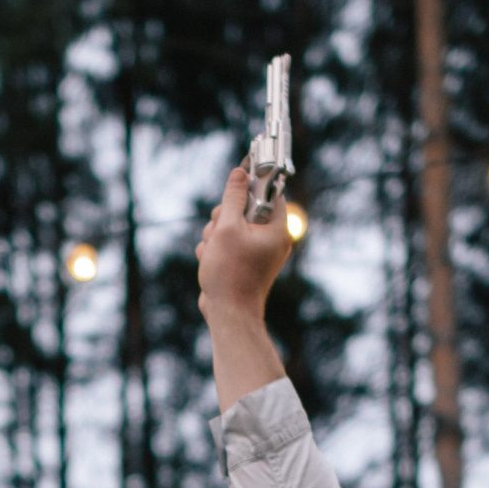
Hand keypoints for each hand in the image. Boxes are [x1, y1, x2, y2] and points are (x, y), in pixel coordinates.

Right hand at [195, 167, 294, 324]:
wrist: (228, 314)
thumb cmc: (231, 273)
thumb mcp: (228, 227)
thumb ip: (233, 198)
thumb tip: (240, 173)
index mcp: (277, 230)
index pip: (271, 194)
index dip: (253, 185)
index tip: (238, 180)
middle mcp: (270, 241)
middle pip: (245, 210)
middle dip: (224, 217)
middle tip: (220, 229)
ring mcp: (256, 253)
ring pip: (230, 227)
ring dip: (215, 235)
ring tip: (213, 251)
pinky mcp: (242, 263)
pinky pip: (226, 244)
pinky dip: (215, 250)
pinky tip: (211, 262)